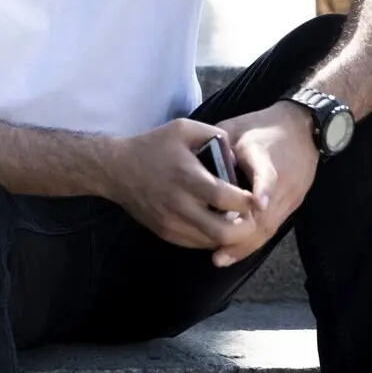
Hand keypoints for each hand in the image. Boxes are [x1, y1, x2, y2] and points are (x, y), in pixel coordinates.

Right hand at [107, 118, 260, 249]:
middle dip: (245, 228)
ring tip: (233, 220)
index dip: (248, 202)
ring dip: (229, 235)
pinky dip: (211, 237)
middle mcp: (179, 204)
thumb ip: (215, 136)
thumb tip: (237, 159)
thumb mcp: (183, 128)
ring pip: (212, 242)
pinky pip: (197, 244)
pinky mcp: (165, 232)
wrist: (115, 169)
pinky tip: (213, 223)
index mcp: (186, 176)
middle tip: (249, 217)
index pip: (226, 199)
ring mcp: (171, 222)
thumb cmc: (153, 146)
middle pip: (223, 232)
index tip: (256, 198)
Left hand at [211, 102, 318, 267]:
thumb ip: (218, 147)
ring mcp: (290, 196)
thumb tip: (192, 165)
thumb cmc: (261, 127)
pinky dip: (252, 240)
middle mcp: (283, 182)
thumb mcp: (237, 129)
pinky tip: (233, 251)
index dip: (262, 190)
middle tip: (218, 252)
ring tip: (221, 257)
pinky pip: (271, 227)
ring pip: (268, 227)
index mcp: (267, 157)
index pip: (268, 176)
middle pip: (266, 215)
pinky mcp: (291, 204)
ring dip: (245, 244)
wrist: (301, 129)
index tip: (253, 205)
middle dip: (242, 235)